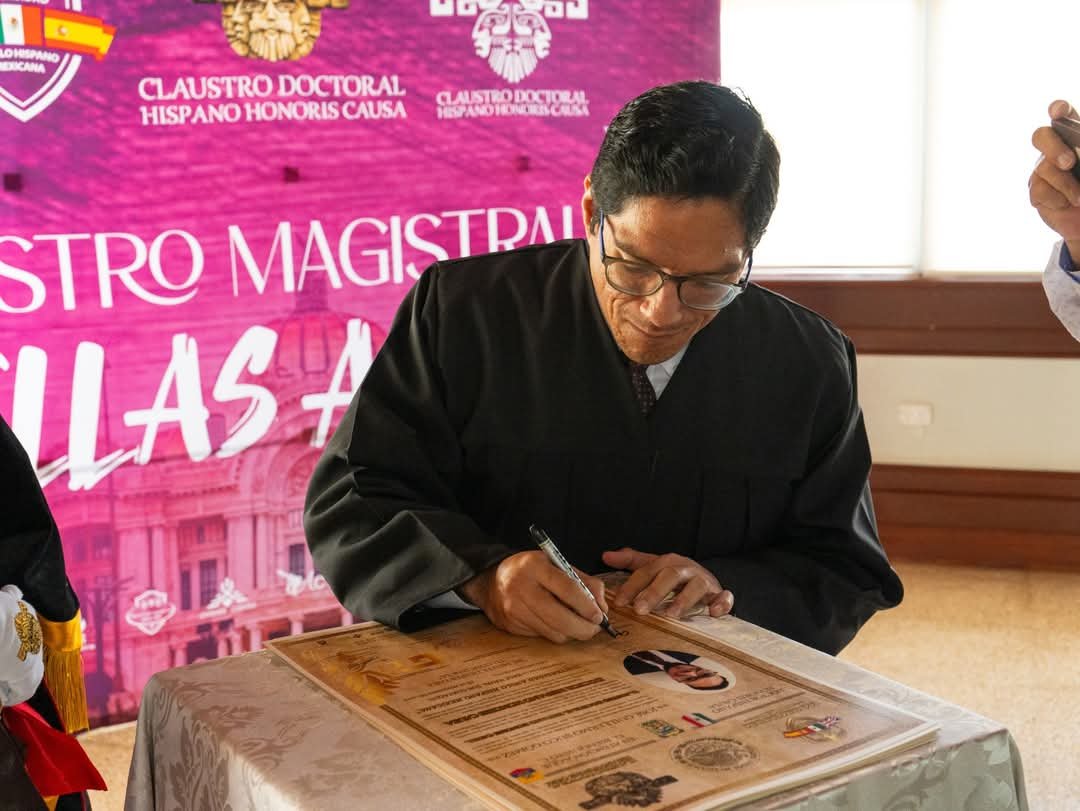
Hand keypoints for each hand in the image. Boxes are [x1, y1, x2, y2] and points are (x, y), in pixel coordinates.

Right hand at [457, 550, 608, 642]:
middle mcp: (521, 588)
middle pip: (560, 618)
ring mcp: (514, 610)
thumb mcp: (555, 564)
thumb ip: (582, 581)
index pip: (567, 589)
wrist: (491, 581)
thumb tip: (602, 606)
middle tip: (595, 628)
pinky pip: (543, 636)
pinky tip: (556, 623)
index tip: (600, 615)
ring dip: (572, 633)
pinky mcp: (511, 626)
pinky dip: (556, 633)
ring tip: (579, 625)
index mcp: (535, 567)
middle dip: (584, 628)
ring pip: (554, 632)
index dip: (587, 606)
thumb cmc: (530, 571)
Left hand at [603, 548, 733, 618]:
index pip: (646, 571)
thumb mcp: (653, 566)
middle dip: (654, 592)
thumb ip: (631, 561)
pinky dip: (721, 603)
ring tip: (670, 615)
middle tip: (639, 610)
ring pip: (696, 586)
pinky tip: (713, 613)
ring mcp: (704, 581)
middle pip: (669, 576)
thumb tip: (605, 555)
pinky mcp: (720, 594)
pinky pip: (725, 596)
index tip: (619, 602)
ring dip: (683, 600)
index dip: (632, 586)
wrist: (706, 580)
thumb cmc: (675, 576)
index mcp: (667, 562)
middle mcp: (686, 569)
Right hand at [1029, 100, 1079, 255]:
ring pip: (1043, 168)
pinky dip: (1057, 199)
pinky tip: (1067, 204)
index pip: (1062, 114)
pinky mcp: (1036, 191)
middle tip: (1070, 163)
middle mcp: (1056, 149)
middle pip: (1041, 136)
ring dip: (1066, 184)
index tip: (1058, 111)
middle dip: (1054, 148)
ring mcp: (1044, 170)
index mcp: (1075, 135)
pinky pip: (1039, 190)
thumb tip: (1072, 159)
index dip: (1058, 109)